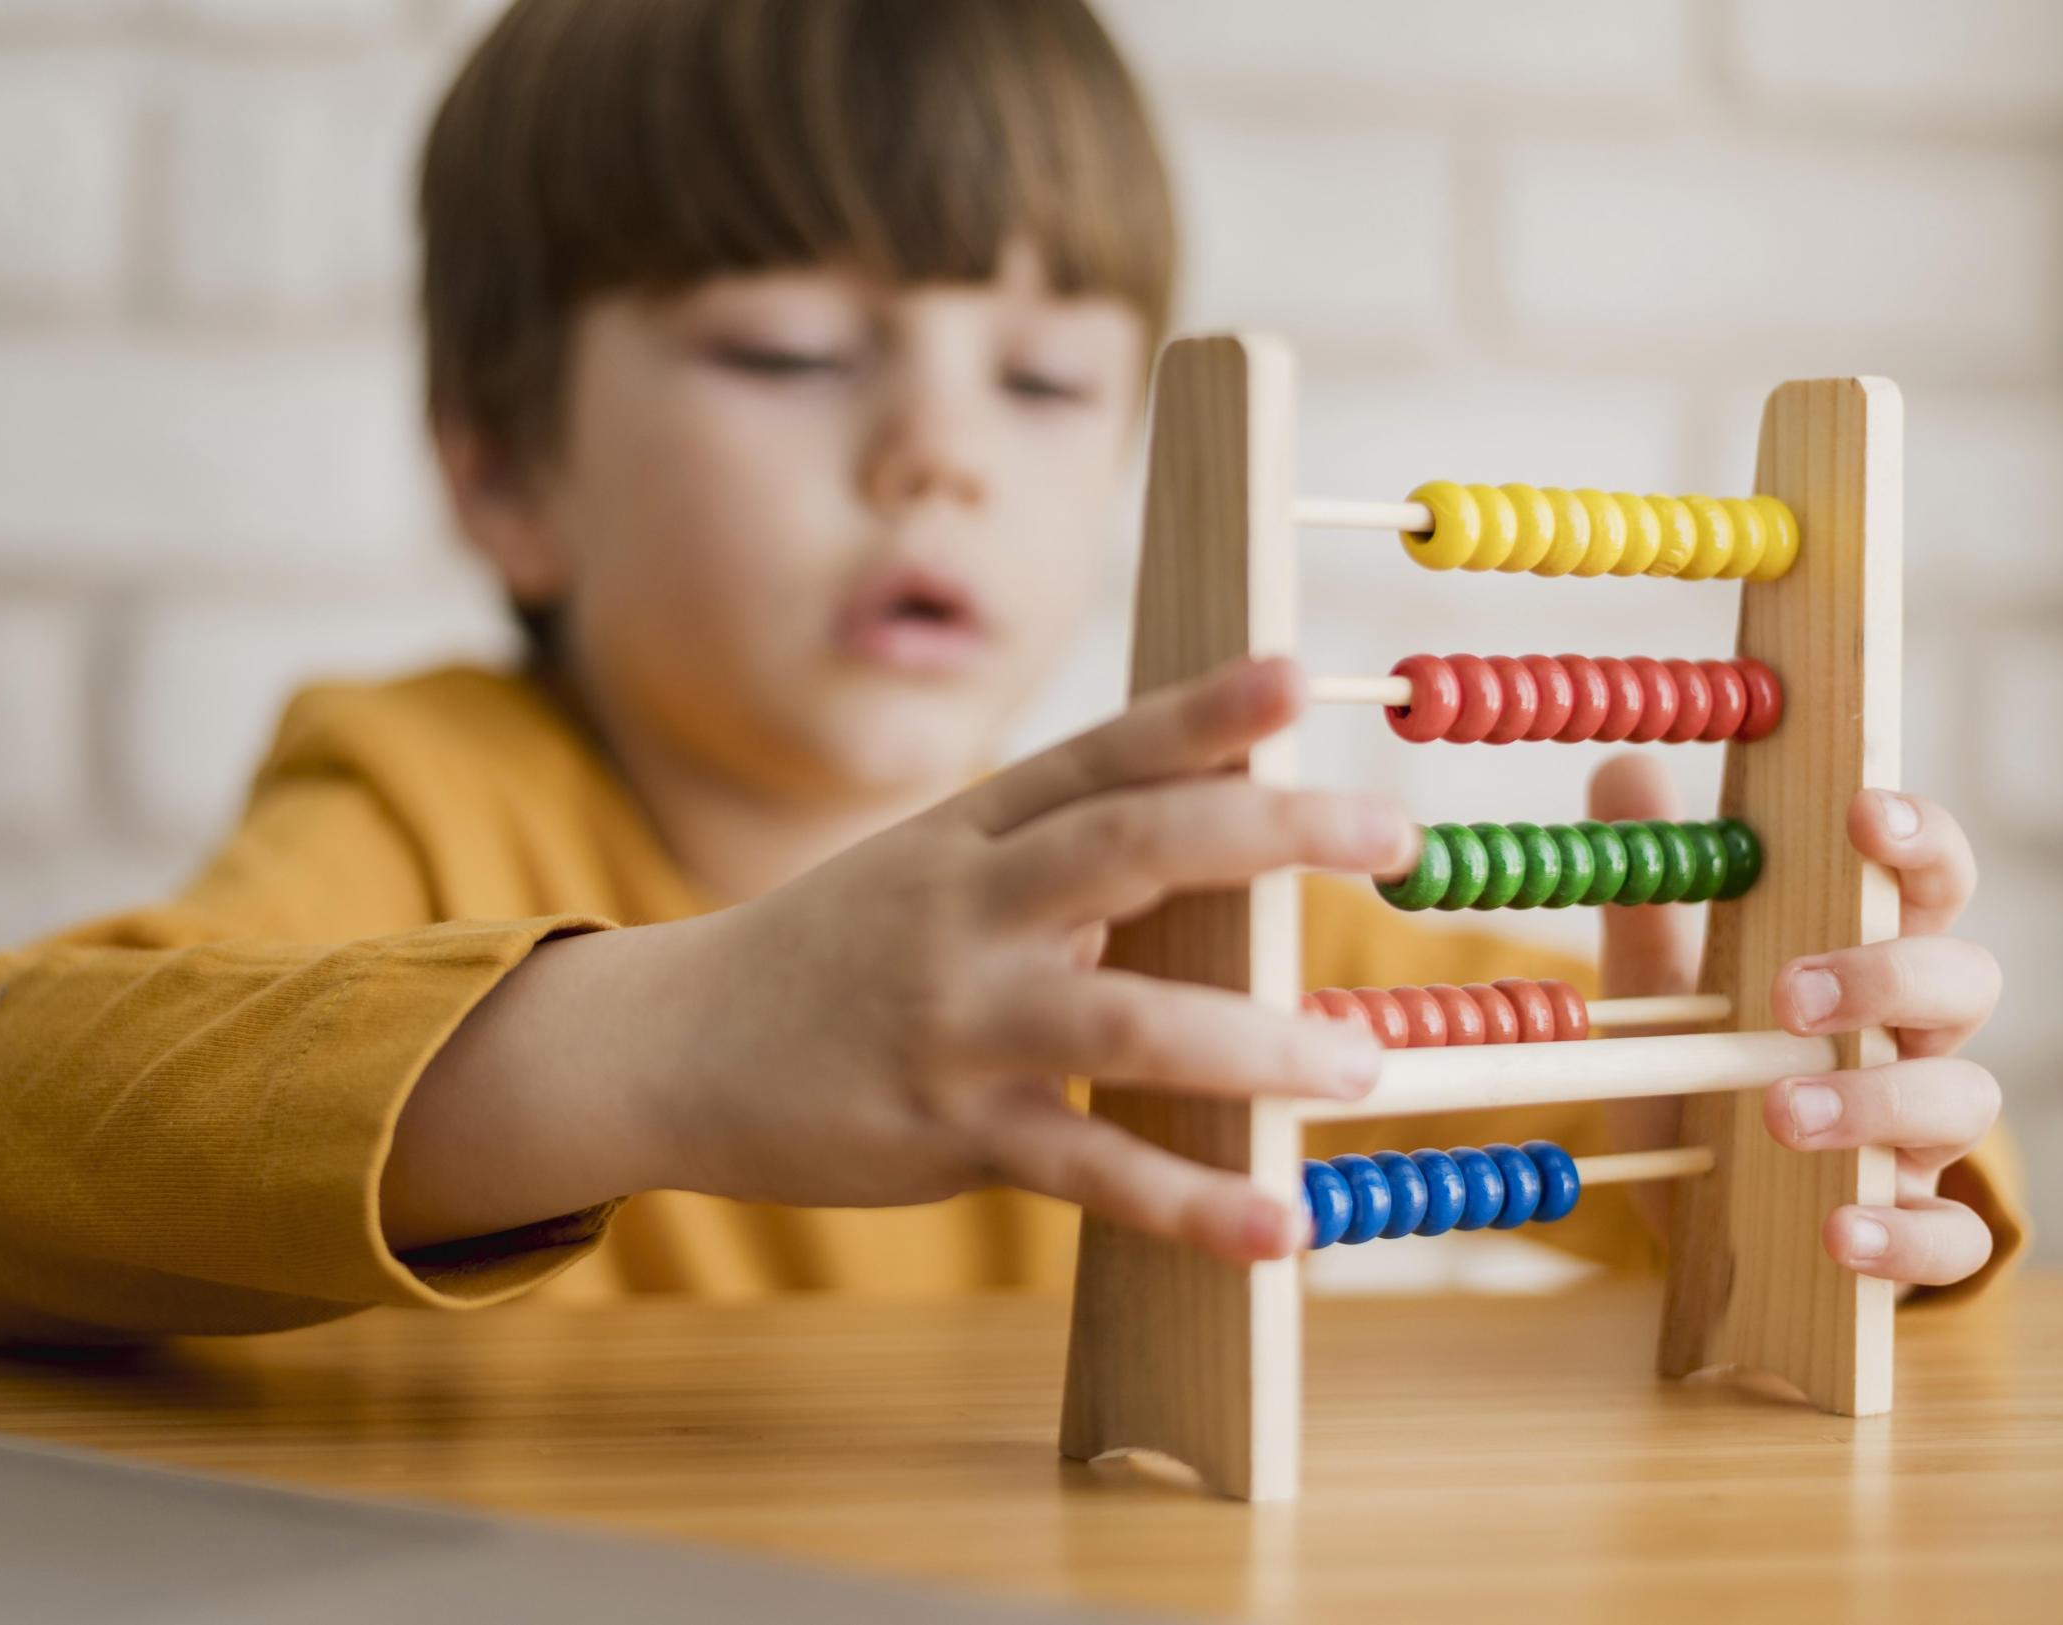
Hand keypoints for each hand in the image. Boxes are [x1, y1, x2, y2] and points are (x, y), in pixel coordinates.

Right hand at [654, 655, 1417, 1262]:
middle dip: (1271, 834)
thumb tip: (1234, 862)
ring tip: (1355, 1064)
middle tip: (1393, 838)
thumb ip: (1059, 866)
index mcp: (971, 830)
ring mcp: (955, 1020)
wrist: (670, 1044)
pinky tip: (1275, 1228)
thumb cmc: (835, 954)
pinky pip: (1088, 1170)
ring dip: (1254, 1043)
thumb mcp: (930, 873)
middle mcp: (965, 908)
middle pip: (1130, 847)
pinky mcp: (947, 1129)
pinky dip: (1189, 1202)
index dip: (1203, 712)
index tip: (1298, 676)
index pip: (1101, 752)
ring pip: (1123, 1022)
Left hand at [1592, 755, 2002, 1288]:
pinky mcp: (1909, 1227)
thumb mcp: (1659, 990)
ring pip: (1967, 1100)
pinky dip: (1903, 1234)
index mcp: (1865, 962)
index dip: (1918, 839)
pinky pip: (1948, 1237)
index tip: (1863, 811)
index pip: (1928, 882)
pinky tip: (1836, 1227)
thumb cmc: (1698, 1078)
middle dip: (1889, 975)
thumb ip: (1649, 895)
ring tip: (1777, 1112)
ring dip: (1877, 1101)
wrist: (1686, 1213)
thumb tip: (1626, 769)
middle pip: (1967, 979)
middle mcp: (1912, 1041)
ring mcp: (1920, 1138)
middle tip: (1790, 993)